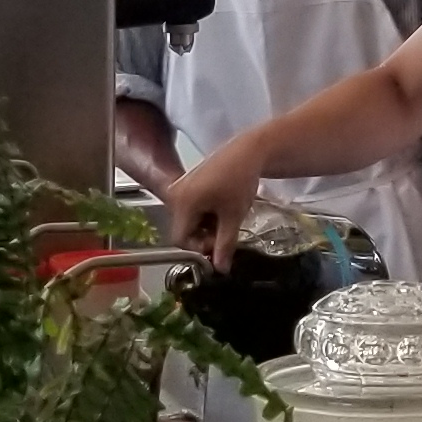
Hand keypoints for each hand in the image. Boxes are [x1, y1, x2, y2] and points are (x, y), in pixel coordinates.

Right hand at [166, 135, 268, 268]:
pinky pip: (190, 208)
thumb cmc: (239, 183)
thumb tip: (220, 270)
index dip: (199, 248)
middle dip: (203, 237)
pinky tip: (221, 209)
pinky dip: (204, 214)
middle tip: (225, 233)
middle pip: (183, 230)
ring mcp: (180, 188)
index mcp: (183, 203)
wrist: (246, 152)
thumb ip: (224, 246)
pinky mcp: (187, 184)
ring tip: (225, 219)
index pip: (181, 239)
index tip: (219, 245)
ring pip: (188, 220)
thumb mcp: (233, 217)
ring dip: (205, 226)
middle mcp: (175, 195)